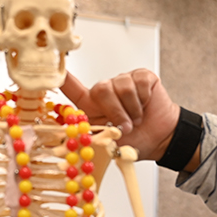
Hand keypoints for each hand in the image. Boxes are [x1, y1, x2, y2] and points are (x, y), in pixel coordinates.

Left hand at [60, 69, 180, 160]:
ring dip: (132, 108)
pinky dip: (144, 99)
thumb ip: (92, 137)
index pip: (73, 89)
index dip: (63, 80)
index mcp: (93, 106)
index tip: (55, 73)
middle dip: (115, 111)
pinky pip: (139, 83)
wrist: (161, 139)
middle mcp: (106, 90)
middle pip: (101, 89)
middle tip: (126, 126)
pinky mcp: (141, 76)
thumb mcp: (109, 143)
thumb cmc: (134, 140)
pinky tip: (146, 105)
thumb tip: (72, 140)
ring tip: (137, 118)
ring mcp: (124, 80)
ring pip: (122, 86)